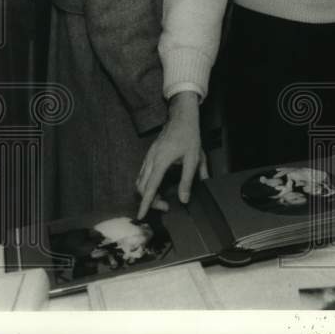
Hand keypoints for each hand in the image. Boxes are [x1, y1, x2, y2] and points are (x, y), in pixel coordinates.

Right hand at [136, 92, 207, 218]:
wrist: (182, 118)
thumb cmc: (189, 136)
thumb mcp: (194, 159)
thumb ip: (188, 180)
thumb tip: (184, 199)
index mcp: (161, 161)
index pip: (150, 187)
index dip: (145, 203)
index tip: (141, 215)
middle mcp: (151, 160)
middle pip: (142, 187)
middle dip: (150, 201)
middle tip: (166, 206)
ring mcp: (148, 157)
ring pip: (140, 181)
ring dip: (148, 193)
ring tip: (163, 199)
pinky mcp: (149, 155)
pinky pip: (143, 174)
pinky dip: (147, 185)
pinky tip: (157, 187)